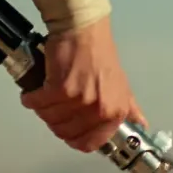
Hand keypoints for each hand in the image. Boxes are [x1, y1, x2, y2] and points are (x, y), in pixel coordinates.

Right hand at [21, 16, 147, 151]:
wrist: (83, 28)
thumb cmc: (99, 53)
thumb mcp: (122, 85)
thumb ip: (129, 108)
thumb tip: (140, 124)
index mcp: (115, 113)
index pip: (89, 143)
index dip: (73, 138)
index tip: (66, 131)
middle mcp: (100, 110)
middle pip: (65, 132)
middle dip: (54, 121)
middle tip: (53, 106)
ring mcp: (80, 100)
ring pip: (49, 118)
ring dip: (42, 108)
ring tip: (46, 94)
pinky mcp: (60, 89)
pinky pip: (38, 103)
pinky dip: (32, 97)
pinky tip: (36, 89)